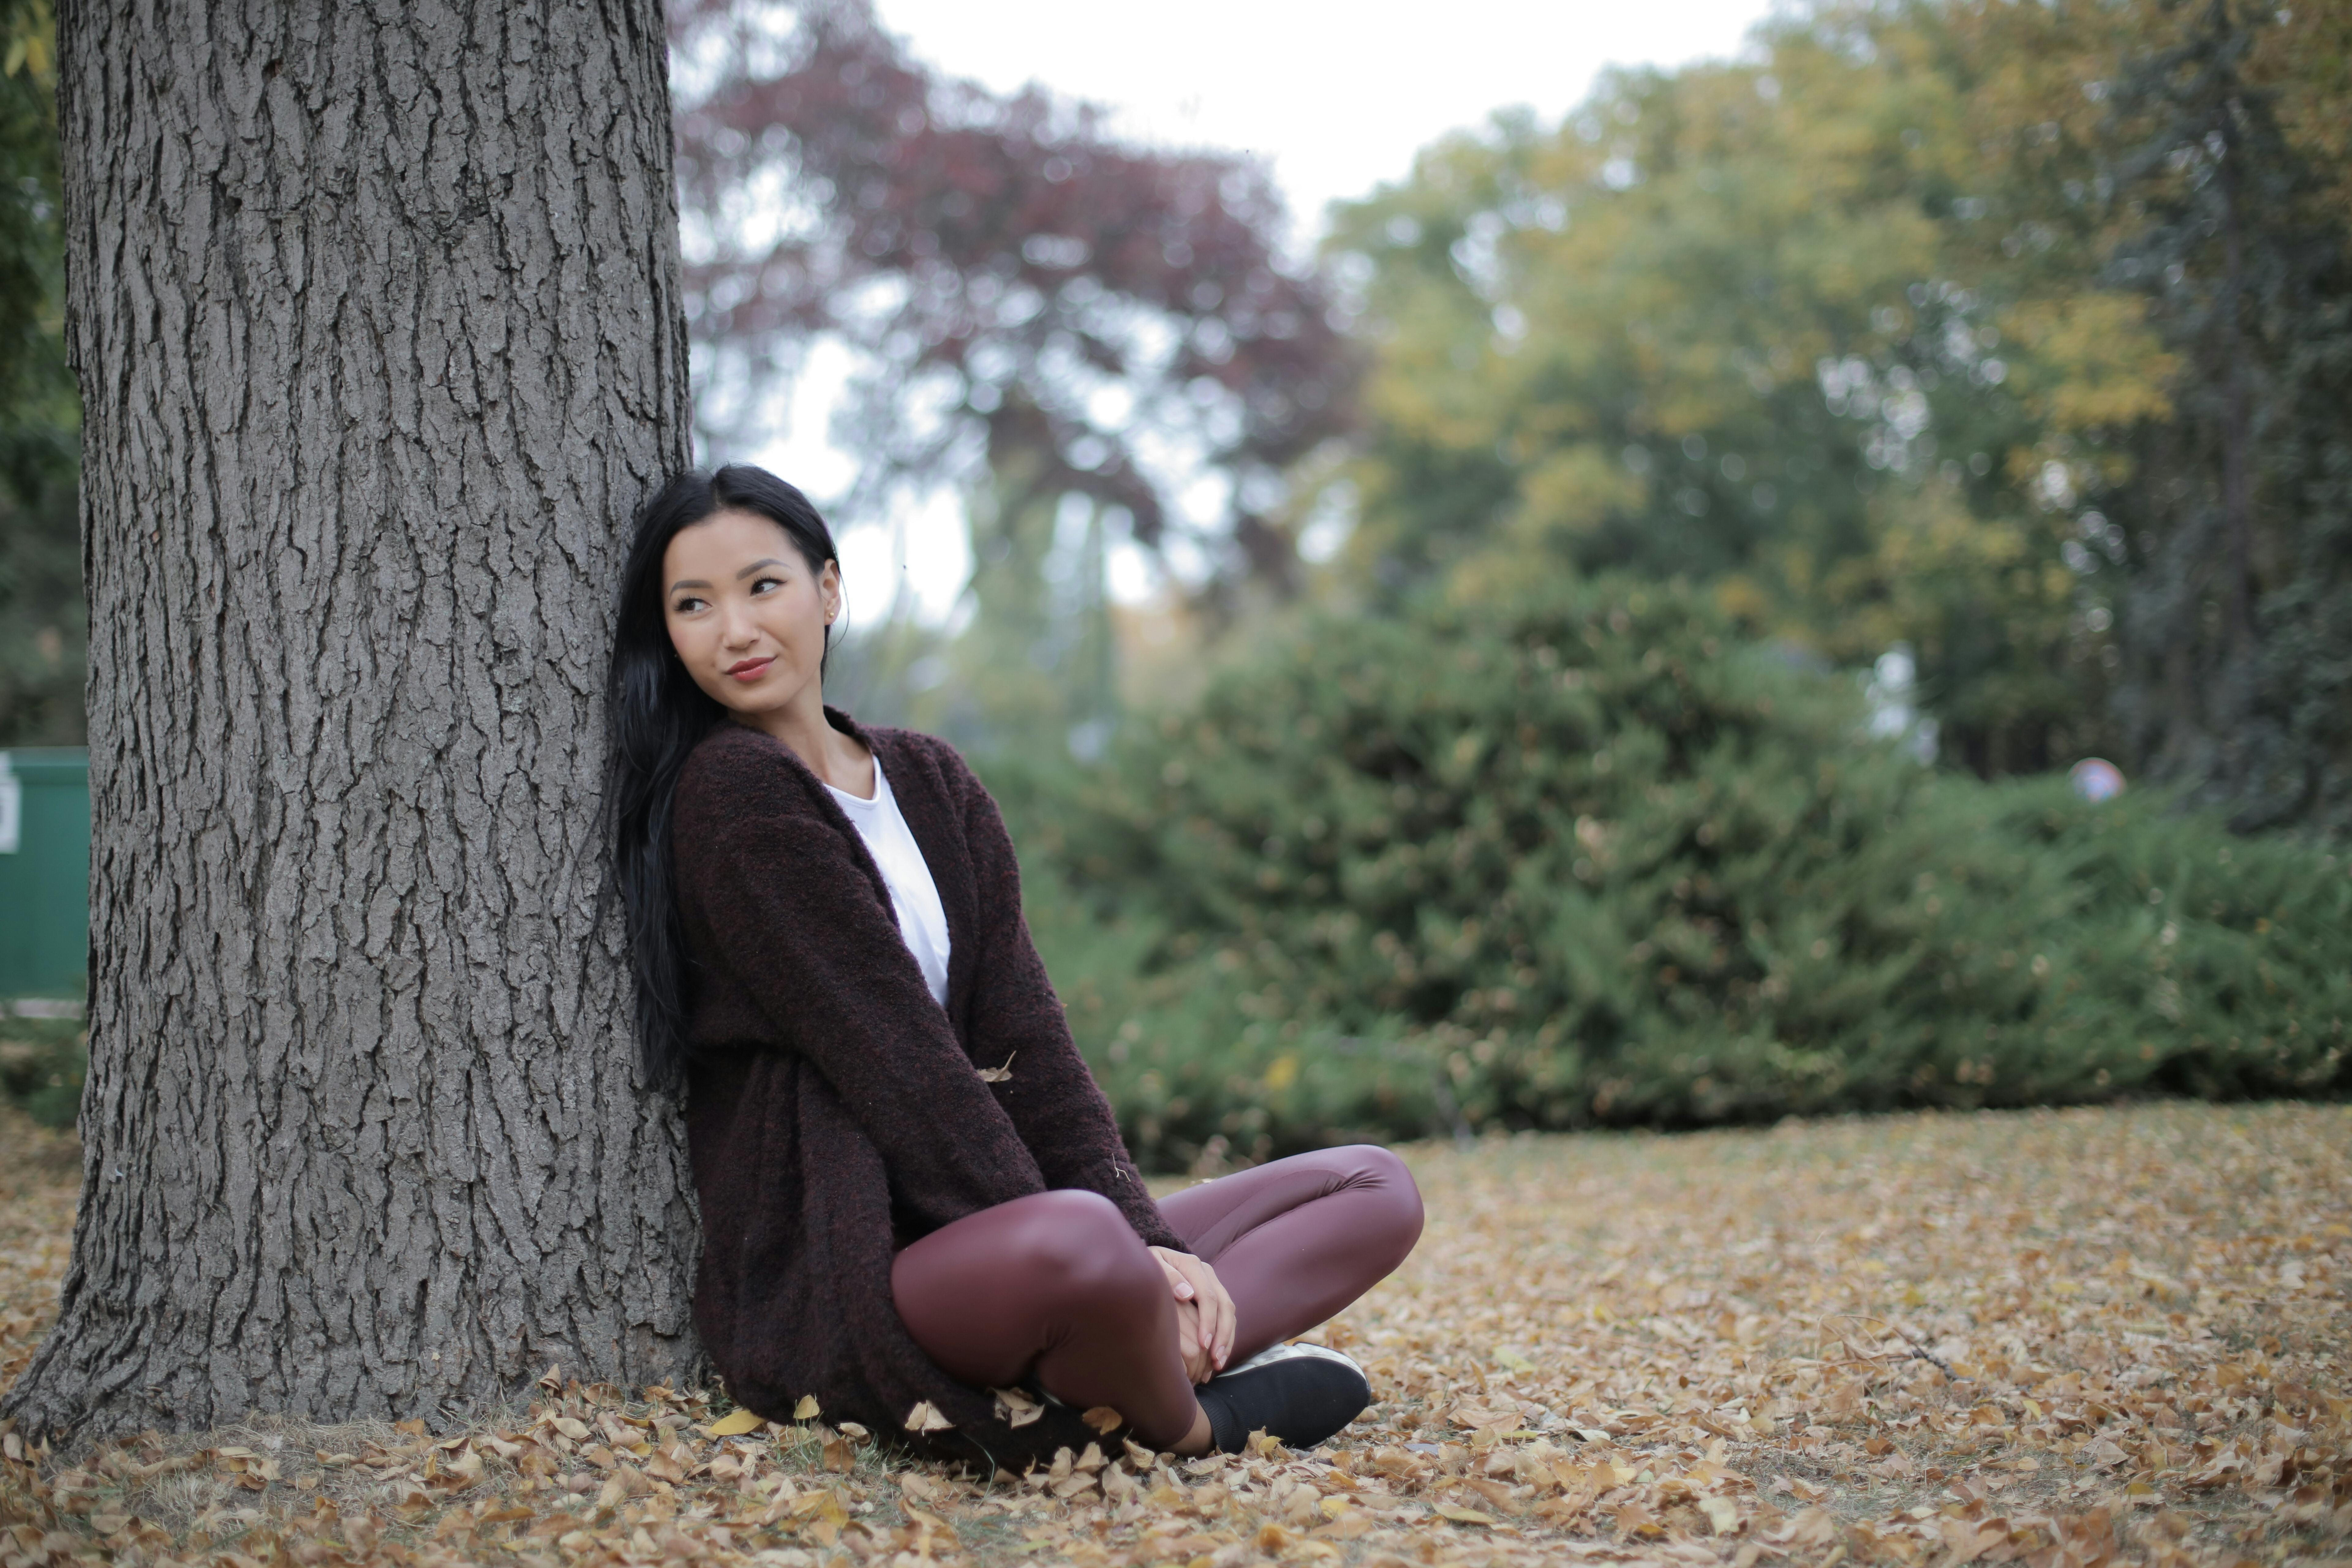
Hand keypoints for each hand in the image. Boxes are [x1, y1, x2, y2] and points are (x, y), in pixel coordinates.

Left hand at [1149, 1246, 1233, 1382]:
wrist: (1147, 1262)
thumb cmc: (1145, 1267)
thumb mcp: (1151, 1266)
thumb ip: (1168, 1277)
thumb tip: (1187, 1294)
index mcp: (1192, 1266)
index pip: (1208, 1297)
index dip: (1208, 1322)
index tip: (1203, 1345)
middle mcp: (1206, 1274)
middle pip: (1224, 1306)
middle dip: (1222, 1335)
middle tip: (1214, 1359)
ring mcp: (1212, 1283)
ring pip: (1229, 1313)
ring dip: (1227, 1339)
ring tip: (1218, 1363)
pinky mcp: (1213, 1294)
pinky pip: (1226, 1316)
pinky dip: (1225, 1336)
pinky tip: (1218, 1355)